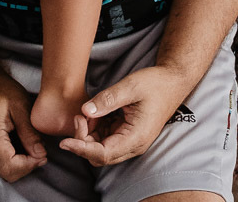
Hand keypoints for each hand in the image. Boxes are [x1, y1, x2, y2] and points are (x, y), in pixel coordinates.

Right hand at [0, 67, 48, 181]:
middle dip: (27, 167)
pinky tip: (24, 148)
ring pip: (3, 171)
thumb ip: (30, 132)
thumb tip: (41, 155)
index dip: (29, 165)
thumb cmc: (3, 90)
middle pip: (6, 172)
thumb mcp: (21, 106)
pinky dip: (14, 161)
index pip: (9, 165)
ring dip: (21, 165)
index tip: (43, 155)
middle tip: (42, 153)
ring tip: (34, 149)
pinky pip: (0, 164)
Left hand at [57, 65, 189, 165]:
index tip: (64, 141)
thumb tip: (85, 111)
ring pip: (100, 150)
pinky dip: (96, 130)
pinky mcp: (127, 135)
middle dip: (83, 140)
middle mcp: (133, 145)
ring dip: (89, 135)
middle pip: (99, 156)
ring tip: (88, 112)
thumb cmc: (156, 84)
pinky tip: (96, 113)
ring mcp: (131, 141)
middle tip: (79, 116)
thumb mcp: (130, 87)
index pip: (102, 154)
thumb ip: (107, 99)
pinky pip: (106, 140)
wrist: (173, 82)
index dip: (81, 149)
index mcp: (136, 137)